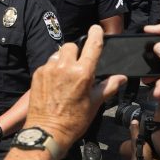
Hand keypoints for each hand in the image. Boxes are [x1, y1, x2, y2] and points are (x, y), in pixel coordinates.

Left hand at [24, 25, 125, 150]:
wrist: (47, 131)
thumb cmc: (73, 121)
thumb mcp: (95, 104)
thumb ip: (108, 87)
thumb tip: (121, 78)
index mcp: (82, 73)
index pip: (92, 45)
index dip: (95, 34)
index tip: (96, 29)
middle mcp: (64, 67)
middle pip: (71, 46)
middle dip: (77, 51)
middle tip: (79, 65)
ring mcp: (48, 69)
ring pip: (58, 54)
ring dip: (63, 59)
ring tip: (67, 75)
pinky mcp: (37, 74)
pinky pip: (47, 64)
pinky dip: (53, 68)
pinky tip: (56, 82)